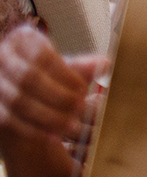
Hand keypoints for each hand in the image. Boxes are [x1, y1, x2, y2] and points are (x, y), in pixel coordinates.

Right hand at [0, 26, 101, 147]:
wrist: (22, 89)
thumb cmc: (49, 74)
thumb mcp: (65, 66)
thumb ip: (82, 66)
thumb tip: (105, 64)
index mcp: (21, 40)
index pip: (41, 56)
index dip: (64, 74)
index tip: (83, 88)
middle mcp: (1, 57)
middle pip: (28, 79)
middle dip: (58, 97)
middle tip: (81, 108)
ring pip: (18, 101)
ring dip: (48, 116)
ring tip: (72, 125)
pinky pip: (9, 119)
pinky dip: (33, 129)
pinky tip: (54, 136)